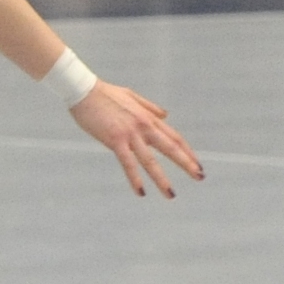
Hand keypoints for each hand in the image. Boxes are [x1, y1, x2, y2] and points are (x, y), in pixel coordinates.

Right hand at [69, 80, 204, 198]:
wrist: (84, 90)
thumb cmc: (105, 93)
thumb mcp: (132, 96)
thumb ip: (150, 107)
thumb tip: (166, 114)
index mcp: (148, 117)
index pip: (174, 137)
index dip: (187, 152)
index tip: (196, 164)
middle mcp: (144, 126)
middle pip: (170, 148)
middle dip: (186, 164)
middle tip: (200, 177)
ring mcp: (130, 133)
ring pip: (150, 160)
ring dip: (162, 179)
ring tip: (171, 194)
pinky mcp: (115, 140)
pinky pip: (128, 163)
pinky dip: (135, 178)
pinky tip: (141, 192)